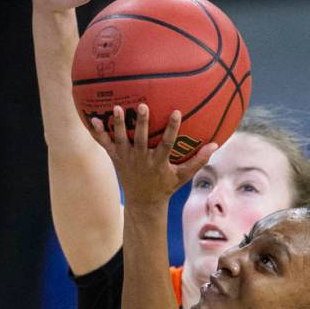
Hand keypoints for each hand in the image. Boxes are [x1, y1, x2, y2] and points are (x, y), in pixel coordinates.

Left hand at [89, 104, 215, 205]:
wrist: (143, 203)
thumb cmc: (165, 186)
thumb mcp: (183, 176)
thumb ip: (198, 160)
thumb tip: (216, 145)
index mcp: (159, 162)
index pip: (167, 143)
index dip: (172, 128)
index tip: (177, 112)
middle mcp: (142, 159)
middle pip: (141, 139)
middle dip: (141, 123)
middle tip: (142, 105)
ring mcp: (127, 159)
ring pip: (121, 140)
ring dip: (118, 124)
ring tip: (116, 108)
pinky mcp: (116, 159)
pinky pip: (105, 145)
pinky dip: (99, 134)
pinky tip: (93, 119)